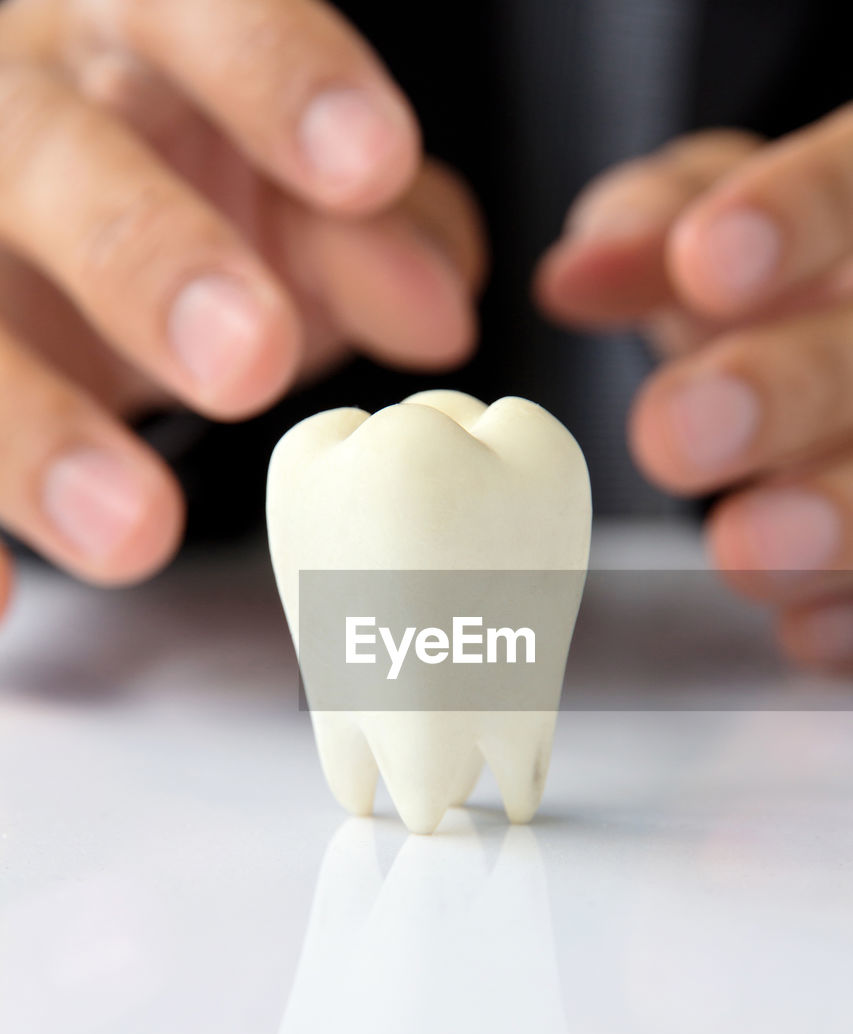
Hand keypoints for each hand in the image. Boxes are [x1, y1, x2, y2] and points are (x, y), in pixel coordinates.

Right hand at [0, 0, 485, 616]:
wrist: (46, 219)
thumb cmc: (178, 185)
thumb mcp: (284, 193)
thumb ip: (369, 233)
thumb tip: (441, 309)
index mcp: (125, 43)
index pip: (191, 14)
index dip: (275, 79)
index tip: (368, 166)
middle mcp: (17, 122)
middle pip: (49, 159)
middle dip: (148, 256)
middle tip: (251, 362)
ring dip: (34, 431)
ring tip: (136, 533)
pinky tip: (4, 604)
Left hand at [535, 117, 852, 671]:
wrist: (838, 340)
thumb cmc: (775, 277)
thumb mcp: (714, 221)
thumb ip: (651, 227)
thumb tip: (571, 277)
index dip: (793, 219)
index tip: (705, 262)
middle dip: (783, 393)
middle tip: (675, 435)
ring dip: (833, 519)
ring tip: (742, 548)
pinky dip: (852, 613)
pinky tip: (803, 627)